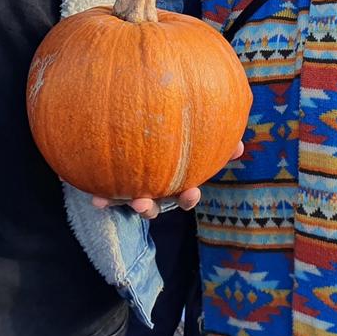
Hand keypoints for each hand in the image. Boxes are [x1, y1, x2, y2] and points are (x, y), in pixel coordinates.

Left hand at [91, 141, 243, 217]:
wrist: (131, 127)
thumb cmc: (168, 135)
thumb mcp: (193, 136)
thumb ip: (215, 142)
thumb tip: (241, 147)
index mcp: (171, 182)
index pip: (182, 196)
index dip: (187, 198)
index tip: (192, 192)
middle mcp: (149, 189)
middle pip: (150, 206)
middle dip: (148, 208)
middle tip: (142, 203)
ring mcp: (128, 188)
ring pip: (125, 201)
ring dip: (121, 202)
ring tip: (120, 197)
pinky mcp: (110, 183)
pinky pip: (105, 191)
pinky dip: (102, 196)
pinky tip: (96, 196)